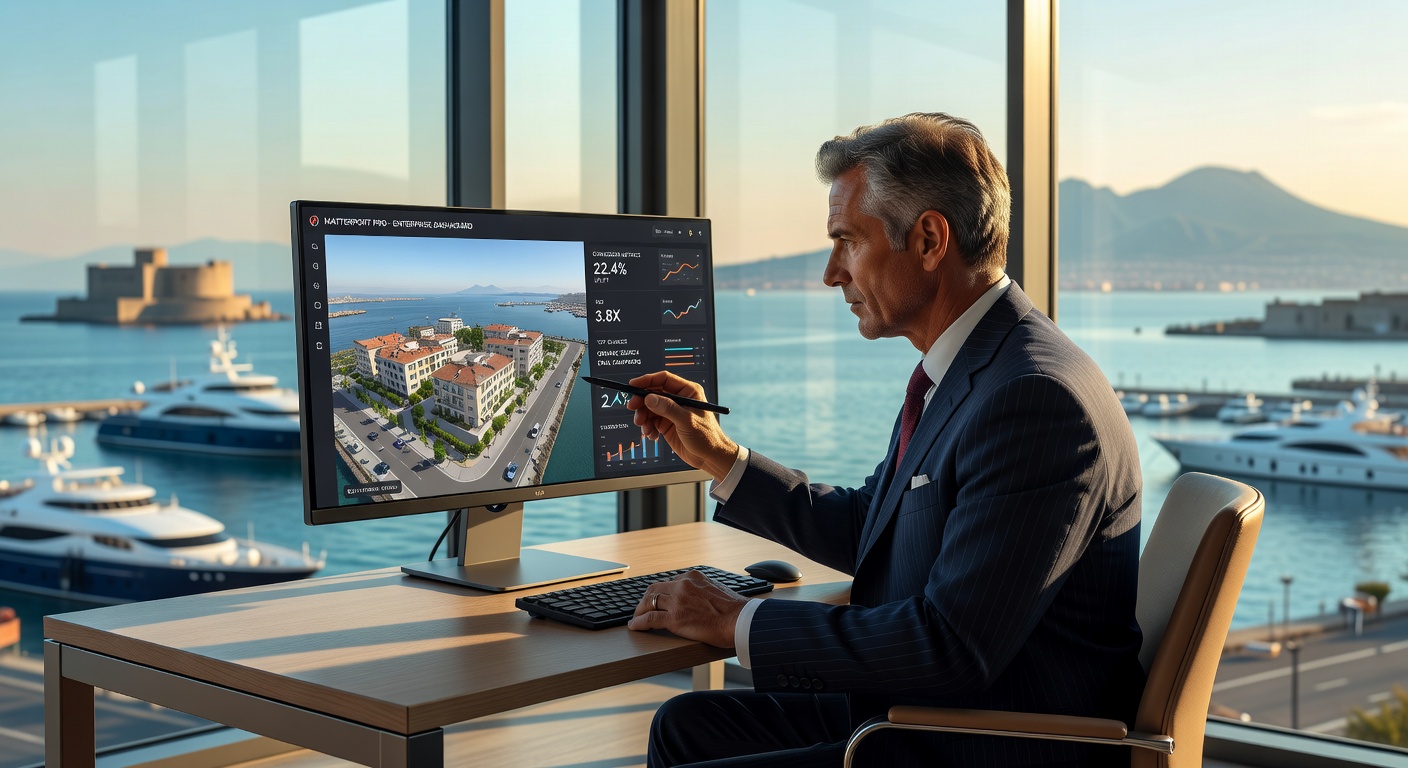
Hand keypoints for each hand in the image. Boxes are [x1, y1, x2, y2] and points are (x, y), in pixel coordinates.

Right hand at [625, 371, 737, 479]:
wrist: (710, 457)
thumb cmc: (706, 437)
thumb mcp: (687, 421)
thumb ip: (667, 408)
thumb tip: (649, 397)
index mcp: (688, 391)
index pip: (664, 379)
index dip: (647, 380)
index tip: (633, 385)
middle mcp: (679, 399)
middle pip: (653, 393)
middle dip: (641, 401)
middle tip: (632, 408)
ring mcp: (672, 411)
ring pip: (649, 407)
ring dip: (643, 417)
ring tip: (645, 428)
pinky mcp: (667, 423)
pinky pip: (651, 420)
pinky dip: (648, 427)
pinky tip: (652, 435)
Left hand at [627, 570, 748, 647]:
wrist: (739, 620)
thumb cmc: (733, 610)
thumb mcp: (716, 589)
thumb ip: (702, 590)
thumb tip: (697, 598)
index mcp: (693, 576)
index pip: (669, 582)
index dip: (661, 593)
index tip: (657, 600)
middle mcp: (682, 585)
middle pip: (654, 589)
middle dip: (646, 599)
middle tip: (641, 609)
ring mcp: (677, 601)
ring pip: (650, 602)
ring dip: (640, 611)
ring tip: (636, 618)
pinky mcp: (675, 618)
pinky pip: (650, 619)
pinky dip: (639, 622)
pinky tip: (635, 626)